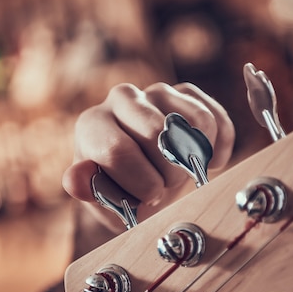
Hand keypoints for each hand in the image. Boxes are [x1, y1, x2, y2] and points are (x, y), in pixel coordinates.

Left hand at [62, 82, 235, 233]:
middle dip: (168, 173)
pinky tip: (209, 162)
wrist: (143, 180)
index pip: (118, 151)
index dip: (141, 184)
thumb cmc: (119, 191)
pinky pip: (214, 119)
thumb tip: (74, 178)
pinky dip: (218, 148)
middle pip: (159, 134)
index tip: (147, 199)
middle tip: (163, 187)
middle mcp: (121, 98)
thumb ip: (87, 189)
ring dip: (194, 160)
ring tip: (180, 173)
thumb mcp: (101, 200)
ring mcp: (156, 91)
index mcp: (92, 124)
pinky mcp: (186, 93)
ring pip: (193, 123)